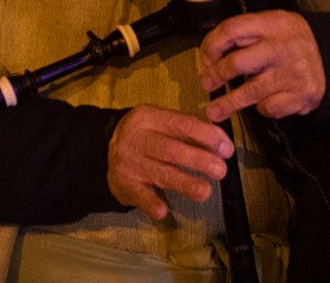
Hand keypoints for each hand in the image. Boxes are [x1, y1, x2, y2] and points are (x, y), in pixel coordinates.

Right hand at [106, 105, 232, 220]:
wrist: (103, 149)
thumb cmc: (144, 136)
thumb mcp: (160, 122)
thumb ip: (187, 131)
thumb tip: (220, 144)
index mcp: (149, 117)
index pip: (182, 124)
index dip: (206, 136)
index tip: (226, 149)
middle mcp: (137, 139)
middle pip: (171, 150)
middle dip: (198, 160)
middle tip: (220, 170)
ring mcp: (130, 162)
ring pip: (160, 173)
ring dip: (184, 183)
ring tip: (204, 191)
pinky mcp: (124, 184)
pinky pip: (140, 195)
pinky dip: (151, 203)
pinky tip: (163, 211)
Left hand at [199, 11, 324, 122]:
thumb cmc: (288, 41)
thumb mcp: (270, 25)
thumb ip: (244, 35)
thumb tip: (208, 56)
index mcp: (272, 24)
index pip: (232, 29)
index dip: (212, 45)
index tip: (204, 59)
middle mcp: (283, 47)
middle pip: (238, 63)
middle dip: (216, 75)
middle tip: (206, 83)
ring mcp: (294, 72)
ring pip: (250, 92)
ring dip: (228, 104)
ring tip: (214, 112)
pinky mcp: (302, 95)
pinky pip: (269, 107)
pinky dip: (262, 107)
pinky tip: (266, 100)